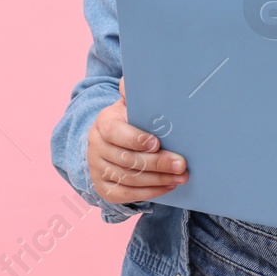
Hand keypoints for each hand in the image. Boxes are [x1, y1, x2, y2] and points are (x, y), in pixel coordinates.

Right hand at [87, 76, 189, 205]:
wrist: (108, 143)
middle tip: (181, 164)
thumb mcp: (130, 105)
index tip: (157, 143)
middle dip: (157, 163)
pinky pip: (127, 195)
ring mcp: (97, 169)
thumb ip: (133, 92)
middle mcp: (96, 146)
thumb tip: (131, 80)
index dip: (136, 139)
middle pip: (127, 159)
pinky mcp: (104, 188)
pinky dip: (149, 193)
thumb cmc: (128, 121)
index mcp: (103, 123)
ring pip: (129, 179)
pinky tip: (167, 187)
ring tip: (181, 177)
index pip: (115, 132)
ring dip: (158, 180)